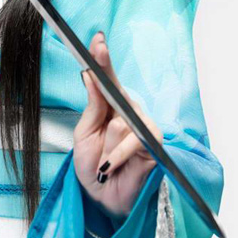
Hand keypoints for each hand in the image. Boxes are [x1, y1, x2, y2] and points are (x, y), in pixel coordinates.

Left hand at [73, 31, 162, 218]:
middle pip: (116, 87)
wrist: (103, 198)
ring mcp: (142, 125)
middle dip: (104, 68)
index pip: (106, 79)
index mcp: (109, 107)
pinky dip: (116, 156)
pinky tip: (110, 166)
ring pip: (119, 121)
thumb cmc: (93, 164)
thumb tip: (89, 76)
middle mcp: (127, 111)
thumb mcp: (84, 134)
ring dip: (106, 145)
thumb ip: (92, 106)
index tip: (97, 40)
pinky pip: (130, 141)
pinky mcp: (153, 143)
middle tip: (98, 46)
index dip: (102, 59)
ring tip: (103, 162)